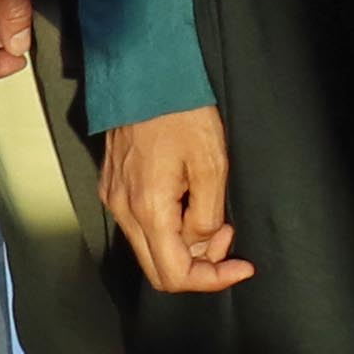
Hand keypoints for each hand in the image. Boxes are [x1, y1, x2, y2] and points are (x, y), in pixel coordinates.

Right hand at [101, 110, 251, 291]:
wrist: (145, 73)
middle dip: (199, 265)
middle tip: (228, 239)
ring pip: (149, 248)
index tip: (241, 266)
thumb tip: (203, 243)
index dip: (212, 280)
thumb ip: (207, 216)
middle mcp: (122, 210)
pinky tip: (190, 203)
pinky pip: (141, 225)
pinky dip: (169, 227)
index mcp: (148, 209)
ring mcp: (113, 198)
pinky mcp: (113, 186)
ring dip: (185, 245)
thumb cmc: (181, 112)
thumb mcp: (212, 165)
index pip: (174, 274)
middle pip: (158, 269)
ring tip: (215, 216)